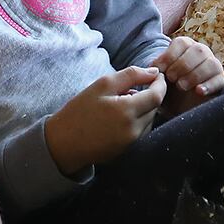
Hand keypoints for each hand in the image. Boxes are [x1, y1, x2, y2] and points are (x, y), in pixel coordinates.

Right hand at [43, 65, 166, 174]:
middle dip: (148, 96)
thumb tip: (154, 72)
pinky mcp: (129, 151)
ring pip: (150, 121)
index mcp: (126, 111)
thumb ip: (130, 75)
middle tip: (129, 90)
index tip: (157, 76)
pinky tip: (119, 120)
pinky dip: (137, 122)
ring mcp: (132, 143)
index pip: (157, 96)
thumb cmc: (79, 111)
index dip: (160, 84)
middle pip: (155, 109)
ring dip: (143, 110)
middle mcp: (133, 130)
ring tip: (120, 106)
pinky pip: (142, 132)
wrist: (63, 142)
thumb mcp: (101, 85)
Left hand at [150, 36, 223, 115]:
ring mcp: (213, 66)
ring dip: (194, 74)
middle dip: (182, 65)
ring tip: (181, 86)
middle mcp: (201, 53)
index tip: (160, 69)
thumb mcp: (158, 78)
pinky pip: (219, 80)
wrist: (177, 107)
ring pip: (210, 63)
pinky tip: (198, 91)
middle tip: (171, 78)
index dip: (170, 55)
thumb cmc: (167, 87)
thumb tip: (153, 68)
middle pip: (197, 50)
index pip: (181, 43)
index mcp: (185, 47)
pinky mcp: (220, 82)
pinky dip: (208, 85)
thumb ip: (155, 71)